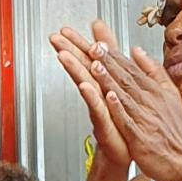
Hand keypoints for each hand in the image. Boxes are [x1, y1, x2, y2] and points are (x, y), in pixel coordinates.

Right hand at [50, 22, 130, 170]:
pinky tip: (86, 86)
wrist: (126, 149)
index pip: (89, 59)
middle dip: (68, 52)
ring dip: (75, 71)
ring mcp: (100, 108)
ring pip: (87, 85)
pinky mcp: (105, 123)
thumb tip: (103, 34)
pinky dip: (92, 98)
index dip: (77, 43)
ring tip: (64, 56)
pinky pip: (98, 108)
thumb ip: (110, 56)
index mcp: (104, 83)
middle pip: (82, 68)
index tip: (64, 31)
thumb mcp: (118, 80)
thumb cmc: (120, 119)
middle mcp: (98, 94)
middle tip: (55, 40)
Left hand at [83, 33, 181, 180]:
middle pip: (125, 77)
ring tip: (96, 65)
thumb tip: (137, 50)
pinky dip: (118, 108)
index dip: (114, 56)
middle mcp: (150, 101)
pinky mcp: (140, 136)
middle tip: (93, 46)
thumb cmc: (174, 131)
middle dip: (108, 61)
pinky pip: (128, 119)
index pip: (130, 69)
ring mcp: (145, 117)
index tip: (99, 43)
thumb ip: (152, 72)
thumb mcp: (169, 94)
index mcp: (154, 90)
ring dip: (109, 79)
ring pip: (124, 95)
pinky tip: (109, 97)